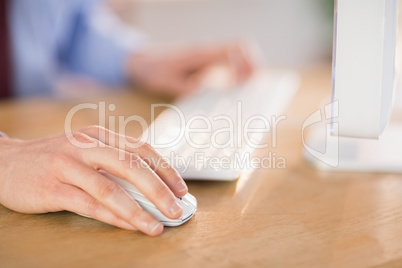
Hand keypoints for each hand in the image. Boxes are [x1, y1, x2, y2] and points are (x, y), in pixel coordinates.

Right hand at [0, 126, 187, 235]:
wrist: (6, 162)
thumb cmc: (54, 159)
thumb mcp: (86, 150)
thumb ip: (114, 161)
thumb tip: (151, 186)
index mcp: (99, 135)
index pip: (141, 149)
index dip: (166, 169)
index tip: (182, 189)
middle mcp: (86, 146)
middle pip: (131, 166)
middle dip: (159, 190)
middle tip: (177, 209)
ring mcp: (68, 166)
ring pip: (110, 188)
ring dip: (138, 209)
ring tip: (157, 225)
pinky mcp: (52, 188)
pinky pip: (89, 205)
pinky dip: (113, 217)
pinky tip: (130, 226)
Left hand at [127, 41, 257, 95]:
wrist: (141, 62)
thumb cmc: (152, 71)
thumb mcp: (167, 82)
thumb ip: (187, 87)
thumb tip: (206, 91)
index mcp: (200, 53)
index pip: (234, 48)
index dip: (246, 63)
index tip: (246, 82)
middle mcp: (207, 50)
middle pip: (242, 48)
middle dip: (253, 65)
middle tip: (253, 88)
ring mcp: (207, 54)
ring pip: (237, 54)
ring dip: (246, 68)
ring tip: (247, 90)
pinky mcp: (205, 60)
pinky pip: (228, 61)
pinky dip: (237, 71)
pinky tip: (234, 88)